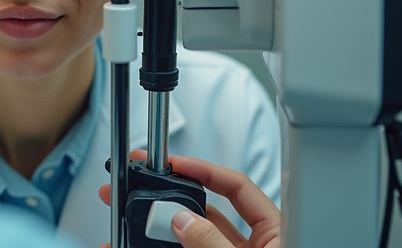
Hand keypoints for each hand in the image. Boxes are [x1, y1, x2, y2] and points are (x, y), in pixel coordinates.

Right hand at [97, 150, 280, 247]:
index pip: (237, 187)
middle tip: (137, 185)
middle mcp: (251, 247)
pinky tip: (132, 246)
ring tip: (125, 225)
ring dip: (152, 231)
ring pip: (184, 238)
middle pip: (203, 211)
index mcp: (276, 234)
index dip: (204, 170)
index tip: (174, 163)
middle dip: (166, 199)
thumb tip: (180, 220)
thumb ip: (213, 242)